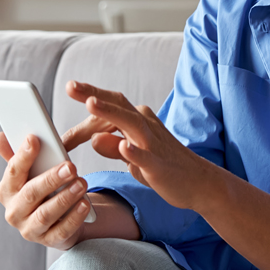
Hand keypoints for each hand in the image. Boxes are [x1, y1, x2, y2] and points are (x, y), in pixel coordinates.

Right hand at [0, 133, 93, 249]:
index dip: (23, 156)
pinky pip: (61, 231)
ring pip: (45, 214)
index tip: (34, 139)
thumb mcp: (31, 172)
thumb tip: (0, 137)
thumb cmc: (42, 189)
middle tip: (70, 166)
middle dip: (51, 179)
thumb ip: (18, 155)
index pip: (13, 172)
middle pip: (31, 194)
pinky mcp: (49, 241)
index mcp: (6, 190)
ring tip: (81, 183)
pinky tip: (84, 204)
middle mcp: (14, 212)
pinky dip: (74, 218)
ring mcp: (29, 229)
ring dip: (64, 198)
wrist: (56, 219)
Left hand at [67, 81, 213, 211]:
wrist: (199, 183)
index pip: (110, 108)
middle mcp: (146, 126)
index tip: (69, 91)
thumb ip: (113, 146)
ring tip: (90, 103)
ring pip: (131, 123)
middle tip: (71, 86)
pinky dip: (134, 151)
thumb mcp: (132, 157)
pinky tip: (122, 146)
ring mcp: (154, 144)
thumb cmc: (164, 167)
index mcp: (138, 121)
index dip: (88, 103)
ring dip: (111, 112)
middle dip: (94, 94)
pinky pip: (145, 156)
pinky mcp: (159, 165)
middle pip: (118, 105)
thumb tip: (93, 138)